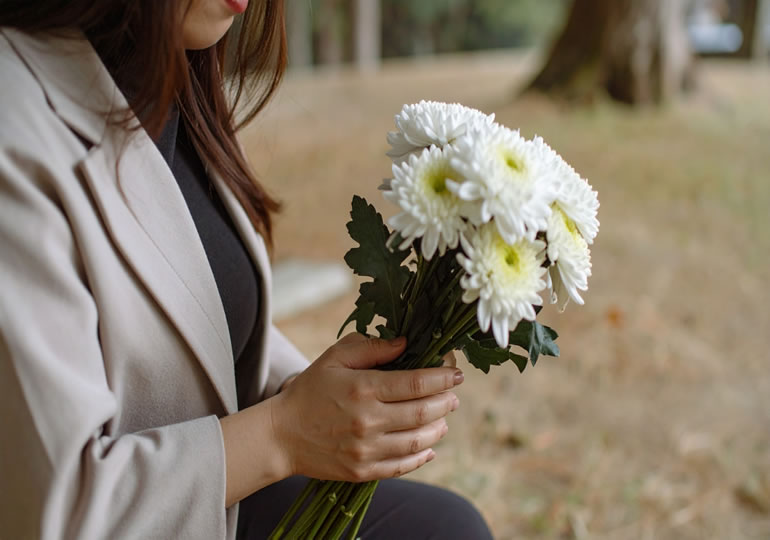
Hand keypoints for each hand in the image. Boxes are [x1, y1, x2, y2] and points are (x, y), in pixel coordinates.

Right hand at [270, 333, 463, 482]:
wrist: (281, 435)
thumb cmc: (310, 390)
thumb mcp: (334, 358)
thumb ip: (370, 347)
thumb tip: (405, 343)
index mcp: (362, 388)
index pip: (415, 382)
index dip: (441, 378)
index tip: (455, 374)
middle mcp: (368, 420)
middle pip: (423, 412)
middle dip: (446, 401)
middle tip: (453, 395)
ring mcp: (366, 449)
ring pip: (418, 440)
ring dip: (439, 428)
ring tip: (444, 418)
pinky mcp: (363, 471)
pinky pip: (403, 466)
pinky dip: (422, 457)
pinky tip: (429, 447)